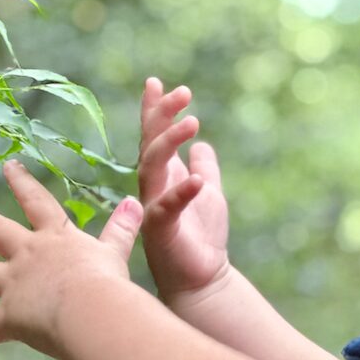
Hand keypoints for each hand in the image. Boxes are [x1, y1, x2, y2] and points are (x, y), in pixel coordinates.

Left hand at [0, 160, 142, 359]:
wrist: (88, 310)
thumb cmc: (105, 279)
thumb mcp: (114, 250)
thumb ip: (121, 228)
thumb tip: (134, 201)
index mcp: (55, 237)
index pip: (37, 202)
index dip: (23, 182)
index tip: (9, 166)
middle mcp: (28, 255)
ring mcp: (13, 284)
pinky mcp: (6, 316)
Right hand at [139, 78, 229, 307]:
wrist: (202, 278)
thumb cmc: (202, 237)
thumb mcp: (209, 193)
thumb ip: (205, 168)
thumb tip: (204, 145)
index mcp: (164, 176)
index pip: (155, 137)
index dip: (155, 110)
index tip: (156, 82)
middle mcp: (153, 187)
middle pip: (150, 143)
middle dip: (162, 116)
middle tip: (183, 93)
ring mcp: (153, 206)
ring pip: (153, 166)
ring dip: (170, 142)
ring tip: (193, 122)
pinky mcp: (160, 230)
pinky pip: (168, 206)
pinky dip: (182, 191)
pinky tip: (197, 179)